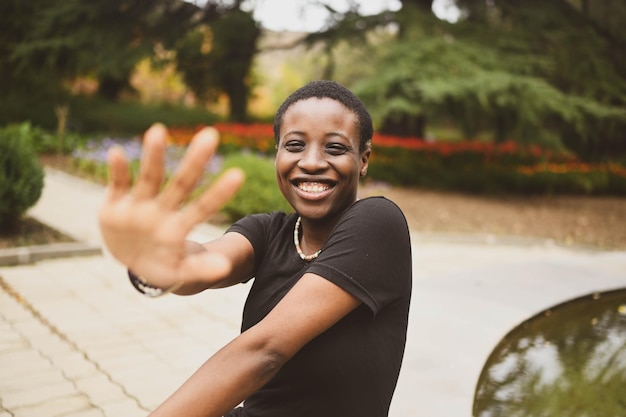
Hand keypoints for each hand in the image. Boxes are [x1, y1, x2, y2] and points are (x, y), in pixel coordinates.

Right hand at [98, 123, 244, 288]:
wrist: (131, 261)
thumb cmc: (163, 265)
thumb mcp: (180, 271)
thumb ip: (199, 269)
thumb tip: (224, 269)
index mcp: (180, 225)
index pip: (203, 207)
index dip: (218, 193)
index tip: (238, 175)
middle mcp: (163, 209)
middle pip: (182, 184)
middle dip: (195, 161)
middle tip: (211, 135)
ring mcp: (140, 204)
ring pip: (150, 177)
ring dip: (153, 155)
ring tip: (158, 131)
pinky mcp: (115, 204)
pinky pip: (117, 184)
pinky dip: (117, 170)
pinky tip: (117, 153)